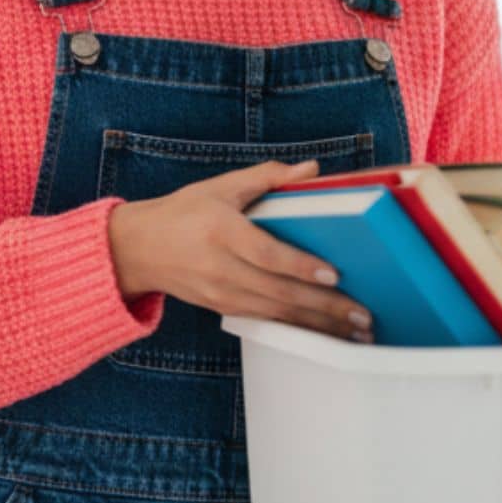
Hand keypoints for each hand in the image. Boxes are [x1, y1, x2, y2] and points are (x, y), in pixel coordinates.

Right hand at [106, 158, 375, 342]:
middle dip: (324, 306)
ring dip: (319, 324)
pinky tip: (325, 332)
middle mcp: (220, 267)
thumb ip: (267, 177)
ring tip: (356, 331)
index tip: (333, 274)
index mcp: (220, 231)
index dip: (300, 266)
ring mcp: (220, 293)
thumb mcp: (219, 187)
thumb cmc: (182, 213)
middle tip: (363, 315)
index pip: (265, 254)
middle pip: (278, 291)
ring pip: (277, 313)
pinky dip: (299, 328)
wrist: (137, 250)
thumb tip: (311, 170)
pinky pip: (267, 321)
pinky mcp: (223, 308)